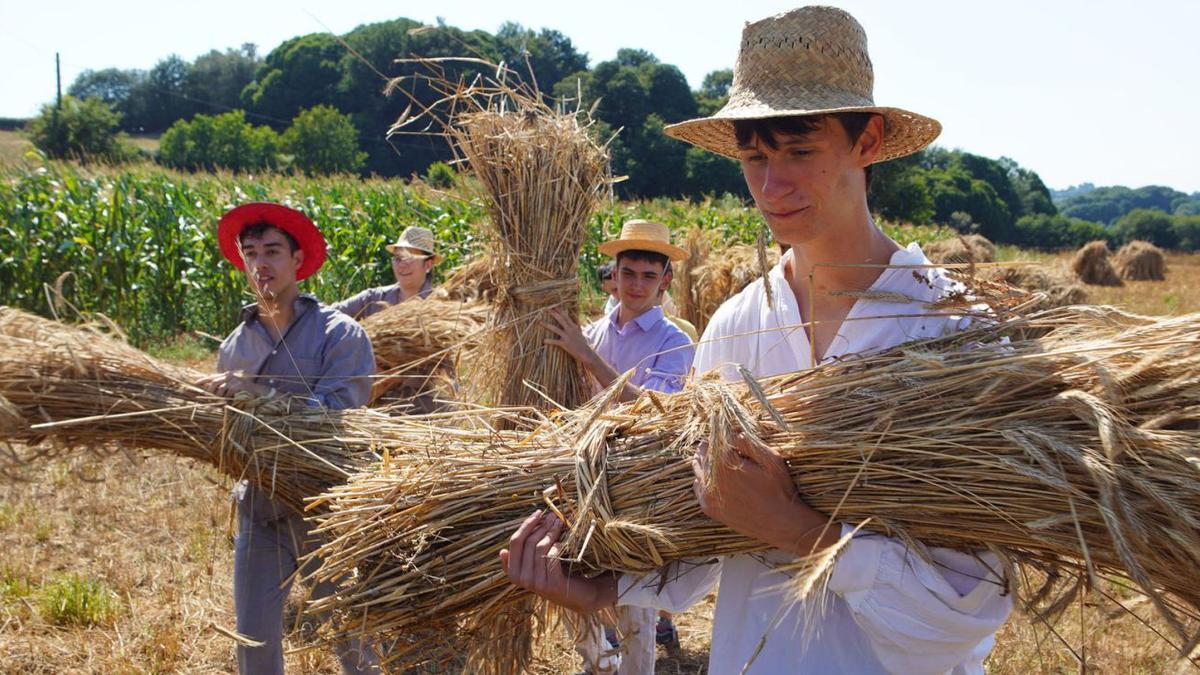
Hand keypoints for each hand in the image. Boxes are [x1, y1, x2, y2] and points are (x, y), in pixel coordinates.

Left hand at [196, 371, 269, 398]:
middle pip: (214, 383)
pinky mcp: (239, 385)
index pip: (212, 377)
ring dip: (222, 397)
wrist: (259, 391)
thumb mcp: (231, 387)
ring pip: (220, 389)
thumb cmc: (244, 391)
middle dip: (212, 392)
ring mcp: (234, 380)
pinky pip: (228, 393)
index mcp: (226, 375)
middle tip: (216, 397)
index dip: (203, 380)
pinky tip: (232, 399)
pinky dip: (229, 398)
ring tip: (226, 399)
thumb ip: (220, 386)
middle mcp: (229, 376)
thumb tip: (208, 388)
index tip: (195, 383)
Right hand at [500, 510, 615, 612]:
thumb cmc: (555, 574)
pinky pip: (552, 556)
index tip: (538, 513)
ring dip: (552, 532)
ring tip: (560, 523)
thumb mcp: (535, 566)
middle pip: (528, 542)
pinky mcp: (552, 584)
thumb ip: (522, 558)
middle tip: (553, 515)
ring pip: (540, 547)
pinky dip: (558, 545)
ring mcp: (536, 583)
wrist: (578, 595)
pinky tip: (563, 542)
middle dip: (542, 525)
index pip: (515, 542)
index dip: (526, 525)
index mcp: (513, 573)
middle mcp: (522, 580)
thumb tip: (502, 552)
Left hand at [542, 308, 595, 364]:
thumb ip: (576, 329)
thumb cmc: (584, 345)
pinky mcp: (564, 343)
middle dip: (553, 314)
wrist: (586, 353)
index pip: (566, 317)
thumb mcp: (581, 334)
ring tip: (540, 322)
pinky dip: (549, 341)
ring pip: (555, 328)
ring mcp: (567, 336)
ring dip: (547, 325)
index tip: (555, 307)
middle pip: (561, 319)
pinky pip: (555, 341)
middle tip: (547, 309)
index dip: (560, 311)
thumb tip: (575, 325)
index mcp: (574, 327)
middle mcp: (570, 330)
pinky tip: (543, 340)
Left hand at [692, 432, 837, 556]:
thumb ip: (748, 442)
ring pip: (698, 468)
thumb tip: (732, 431)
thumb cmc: (779, 489)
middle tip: (723, 442)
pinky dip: (703, 478)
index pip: (715, 437)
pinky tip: (714, 476)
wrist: (780, 524)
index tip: (730, 430)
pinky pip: (698, 486)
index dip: (723, 432)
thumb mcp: (770, 459)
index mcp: (724, 462)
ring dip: (705, 460)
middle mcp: (710, 478)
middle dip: (713, 445)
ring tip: (717, 456)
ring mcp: (707, 494)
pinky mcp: (708, 507)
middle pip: (703, 452)